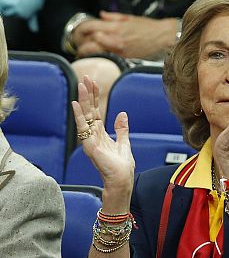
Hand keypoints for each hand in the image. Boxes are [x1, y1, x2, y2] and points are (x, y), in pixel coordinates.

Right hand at [71, 75, 134, 211]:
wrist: (121, 180)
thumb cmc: (121, 165)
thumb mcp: (124, 142)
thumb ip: (122, 128)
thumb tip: (122, 114)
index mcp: (101, 133)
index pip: (96, 111)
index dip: (95, 97)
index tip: (94, 82)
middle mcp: (93, 134)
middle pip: (89, 110)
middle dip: (88, 94)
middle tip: (86, 77)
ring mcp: (90, 139)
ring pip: (85, 116)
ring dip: (83, 100)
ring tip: (81, 86)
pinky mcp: (89, 146)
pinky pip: (83, 128)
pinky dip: (79, 116)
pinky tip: (75, 105)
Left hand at [74, 12, 178, 58]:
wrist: (164, 37)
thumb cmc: (150, 27)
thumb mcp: (130, 18)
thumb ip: (113, 17)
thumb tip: (101, 15)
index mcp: (116, 27)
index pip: (91, 27)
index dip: (82, 29)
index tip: (81, 31)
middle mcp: (116, 39)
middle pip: (89, 42)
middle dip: (82, 43)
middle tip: (81, 43)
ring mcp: (119, 50)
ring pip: (96, 52)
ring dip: (89, 51)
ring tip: (87, 51)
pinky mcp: (124, 58)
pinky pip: (107, 57)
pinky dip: (101, 56)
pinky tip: (100, 55)